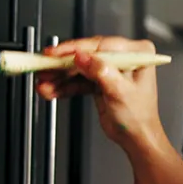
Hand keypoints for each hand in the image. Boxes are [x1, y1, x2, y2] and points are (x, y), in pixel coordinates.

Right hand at [36, 36, 164, 155]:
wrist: (136, 138)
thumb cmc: (139, 118)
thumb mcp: (120, 92)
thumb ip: (101, 72)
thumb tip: (82, 57)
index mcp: (137, 54)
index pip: (101, 46)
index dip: (76, 49)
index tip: (57, 53)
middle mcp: (124, 58)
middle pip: (87, 55)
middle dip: (63, 65)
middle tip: (43, 67)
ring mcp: (110, 69)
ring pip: (79, 68)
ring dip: (59, 77)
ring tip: (44, 84)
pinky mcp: (99, 80)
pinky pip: (78, 80)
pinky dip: (63, 86)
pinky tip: (51, 90)